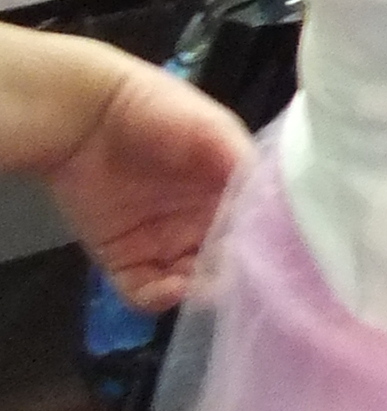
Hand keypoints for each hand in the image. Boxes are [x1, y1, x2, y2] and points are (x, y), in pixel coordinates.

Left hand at [41, 48, 250, 312]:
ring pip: (193, 284)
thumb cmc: (159, 112)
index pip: (257, 229)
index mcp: (231, 191)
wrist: (86, 115)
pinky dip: (161, 299)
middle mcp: (202, 221)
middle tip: (237, 278)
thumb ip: (246, 168)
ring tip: (201, 283)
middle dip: (234, 275)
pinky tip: (170, 288)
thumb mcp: (215, 129)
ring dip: (201, 291)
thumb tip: (275, 212)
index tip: (273, 258)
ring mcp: (164, 244)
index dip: (266, 245)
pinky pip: (146, 293)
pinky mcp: (124, 261)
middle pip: (229, 262)